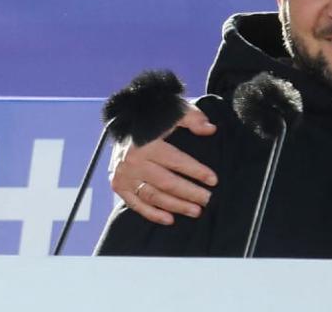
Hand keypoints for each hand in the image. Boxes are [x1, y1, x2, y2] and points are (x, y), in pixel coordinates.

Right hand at [109, 106, 217, 224]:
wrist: (123, 121)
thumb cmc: (152, 117)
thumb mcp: (173, 111)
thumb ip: (192, 118)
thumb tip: (210, 129)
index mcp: (147, 144)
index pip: (177, 161)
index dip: (196, 171)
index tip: (213, 180)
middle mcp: (133, 162)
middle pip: (166, 183)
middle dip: (189, 193)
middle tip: (208, 199)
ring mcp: (124, 175)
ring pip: (153, 196)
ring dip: (175, 206)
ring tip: (195, 211)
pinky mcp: (118, 185)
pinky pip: (136, 204)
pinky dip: (152, 214)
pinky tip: (170, 219)